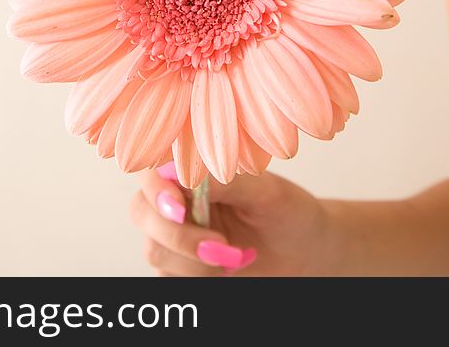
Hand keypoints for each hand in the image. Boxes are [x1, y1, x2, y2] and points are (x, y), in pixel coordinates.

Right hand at [129, 163, 335, 275]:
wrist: (305, 254)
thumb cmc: (290, 214)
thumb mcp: (265, 192)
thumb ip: (225, 181)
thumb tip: (185, 173)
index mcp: (195, 170)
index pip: (154, 171)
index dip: (157, 190)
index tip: (181, 209)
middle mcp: (179, 199)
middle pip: (143, 212)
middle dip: (177, 234)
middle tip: (220, 245)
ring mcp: (176, 234)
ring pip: (155, 250)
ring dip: (194, 262)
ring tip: (234, 258)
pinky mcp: (180, 267)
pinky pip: (167, 277)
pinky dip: (196, 278)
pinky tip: (227, 271)